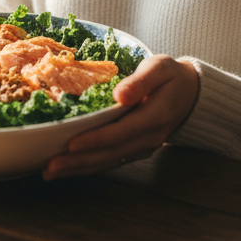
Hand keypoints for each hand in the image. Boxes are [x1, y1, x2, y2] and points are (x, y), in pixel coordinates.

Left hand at [42, 55, 200, 180]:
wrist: (190, 94)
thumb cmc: (170, 76)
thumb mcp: (160, 68)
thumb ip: (141, 81)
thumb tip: (119, 95)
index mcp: (155, 116)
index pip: (121, 132)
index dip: (96, 139)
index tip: (71, 143)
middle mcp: (149, 138)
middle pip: (110, 153)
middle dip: (79, 161)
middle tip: (50, 166)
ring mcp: (142, 148)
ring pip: (108, 162)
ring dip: (79, 169)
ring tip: (50, 172)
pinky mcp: (135, 151)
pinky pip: (110, 161)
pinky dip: (88, 167)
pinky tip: (68, 169)